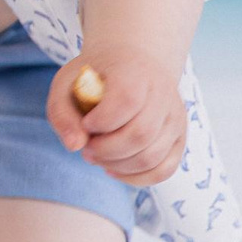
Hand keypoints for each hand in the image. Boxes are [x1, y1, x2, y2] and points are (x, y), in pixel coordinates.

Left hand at [47, 47, 186, 186]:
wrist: (133, 63)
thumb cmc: (94, 76)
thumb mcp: (67, 83)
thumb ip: (61, 112)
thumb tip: (74, 146)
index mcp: (134, 72)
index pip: (126, 101)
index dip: (101, 121)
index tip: (86, 124)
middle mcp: (162, 94)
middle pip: (140, 135)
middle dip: (106, 151)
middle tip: (87, 150)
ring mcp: (175, 117)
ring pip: (152, 157)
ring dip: (118, 166)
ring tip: (97, 156)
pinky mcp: (179, 137)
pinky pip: (164, 170)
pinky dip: (137, 178)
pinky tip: (114, 169)